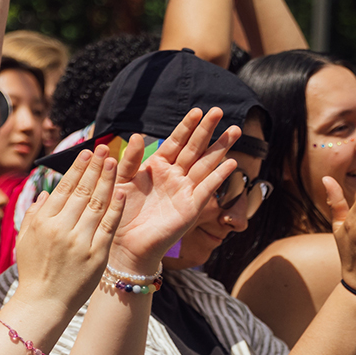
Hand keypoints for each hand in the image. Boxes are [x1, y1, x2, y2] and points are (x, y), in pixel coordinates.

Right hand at [8, 148, 125, 322]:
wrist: (44, 304)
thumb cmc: (33, 272)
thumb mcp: (24, 240)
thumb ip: (33, 214)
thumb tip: (46, 192)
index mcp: (43, 222)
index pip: (64, 188)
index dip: (77, 168)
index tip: (86, 153)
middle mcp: (61, 228)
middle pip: (83, 191)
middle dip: (95, 167)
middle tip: (104, 149)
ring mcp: (80, 241)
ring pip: (98, 204)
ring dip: (108, 180)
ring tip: (114, 162)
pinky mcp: (97, 255)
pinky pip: (109, 226)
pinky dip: (116, 207)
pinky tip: (122, 192)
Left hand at [108, 108, 240, 270]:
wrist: (125, 244)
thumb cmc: (120, 211)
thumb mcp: (120, 180)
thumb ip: (129, 160)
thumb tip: (137, 136)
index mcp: (157, 167)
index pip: (175, 142)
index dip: (186, 126)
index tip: (197, 110)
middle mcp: (174, 176)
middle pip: (194, 148)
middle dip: (207, 130)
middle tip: (219, 110)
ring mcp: (185, 191)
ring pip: (205, 164)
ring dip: (221, 148)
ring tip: (235, 131)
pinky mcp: (191, 208)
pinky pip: (207, 189)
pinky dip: (219, 176)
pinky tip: (231, 163)